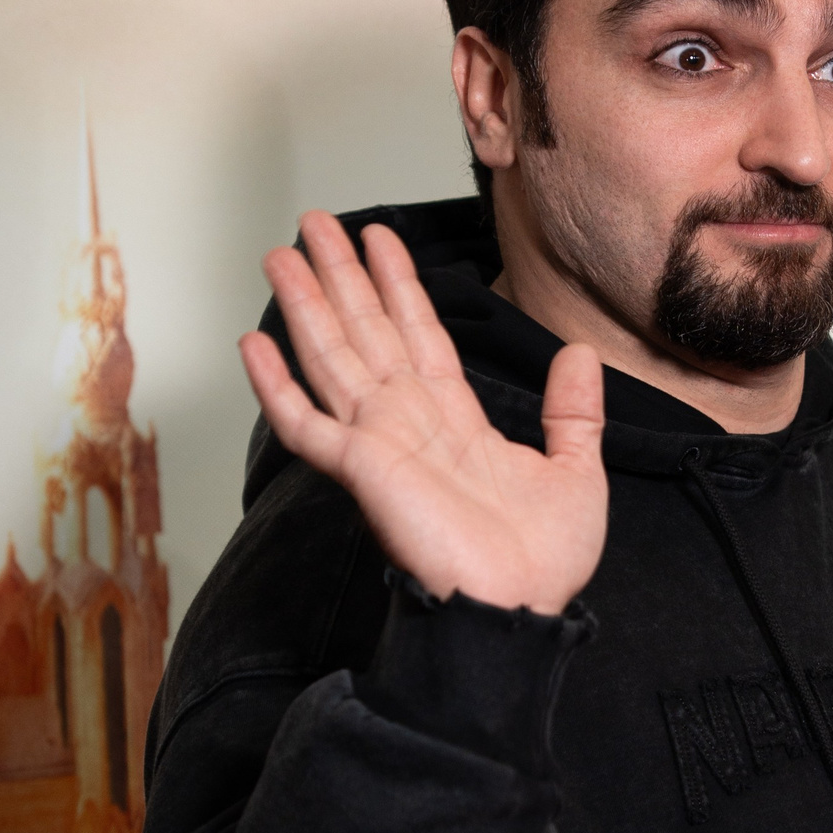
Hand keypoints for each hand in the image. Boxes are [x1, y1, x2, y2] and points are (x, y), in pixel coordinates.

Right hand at [238, 213, 606, 616]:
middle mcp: (410, 424)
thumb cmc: (544, 562)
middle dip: (340, 276)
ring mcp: (379, 444)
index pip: (419, 334)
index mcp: (456, 421)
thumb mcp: (578, 472)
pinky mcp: (360, 472)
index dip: (398, 284)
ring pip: (332, 359)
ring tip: (280, 255)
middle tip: (313, 223)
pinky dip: (276, 386)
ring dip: (304, 306)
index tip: (379, 237)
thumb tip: (579, 353)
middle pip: (366, 332)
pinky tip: (254, 344)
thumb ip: (574, 412)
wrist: (520, 608)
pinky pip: (306, 425)